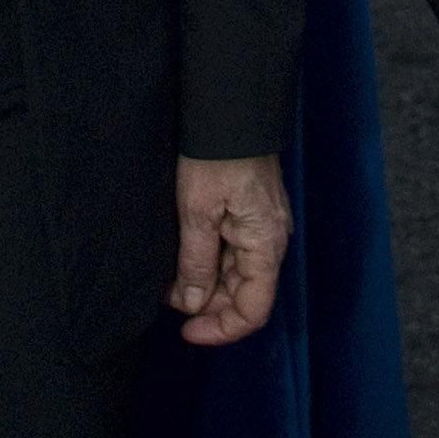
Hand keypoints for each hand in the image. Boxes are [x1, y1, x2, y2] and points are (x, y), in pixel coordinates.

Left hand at [169, 154, 290, 345]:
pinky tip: (185, 256)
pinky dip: (210, 261)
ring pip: (236, 273)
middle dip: (206, 304)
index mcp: (265, 245)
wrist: (230, 106)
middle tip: (168, 298)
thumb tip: (192, 304)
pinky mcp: (252, 212)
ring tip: (170, 278)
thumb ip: (196, 262)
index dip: (221, 329)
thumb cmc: (215, 157)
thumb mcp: (197, 212)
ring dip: (205, 282)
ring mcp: (262, 225)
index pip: (252, 310)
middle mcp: (271, 240)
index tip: (185, 331)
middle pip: (244, 293)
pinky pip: (234, 251)